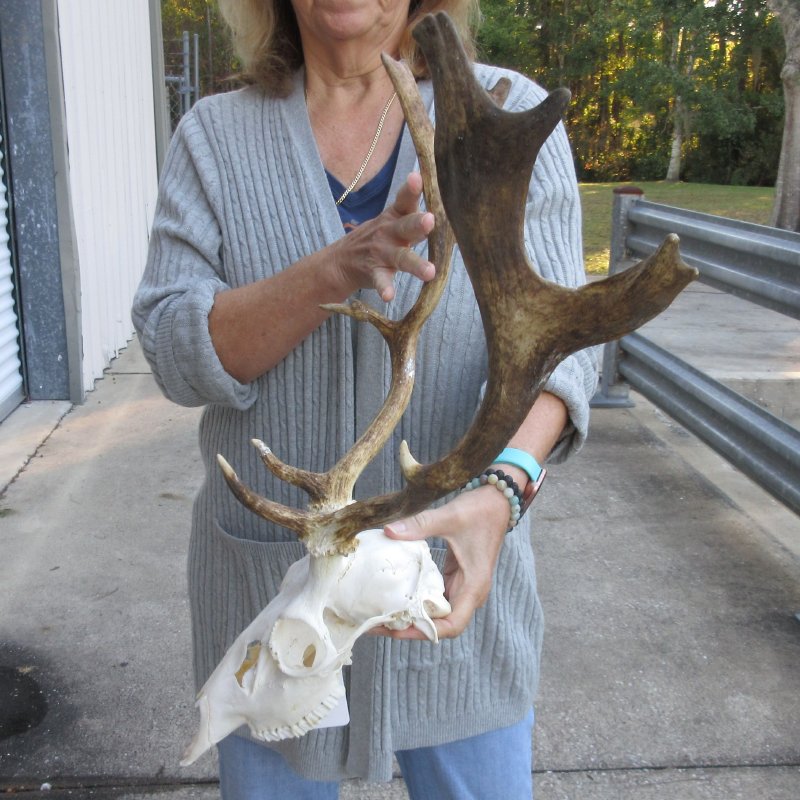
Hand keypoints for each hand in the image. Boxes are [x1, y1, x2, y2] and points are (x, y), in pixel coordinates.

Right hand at [330, 172, 434, 301]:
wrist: (341, 261)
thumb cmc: (379, 237)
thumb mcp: (393, 221)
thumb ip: (414, 215)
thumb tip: (450, 208)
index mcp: (395, 216)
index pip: (404, 200)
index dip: (411, 189)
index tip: (418, 177)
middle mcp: (388, 232)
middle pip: (405, 226)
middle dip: (418, 223)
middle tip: (430, 220)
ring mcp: (380, 252)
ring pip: (400, 258)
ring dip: (415, 264)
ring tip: (430, 272)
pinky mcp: (374, 272)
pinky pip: (381, 281)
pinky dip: (385, 288)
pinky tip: (389, 296)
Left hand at [375, 483, 512, 639]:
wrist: (498, 501)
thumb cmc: (480, 510)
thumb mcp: (449, 516)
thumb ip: (420, 525)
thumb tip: (389, 531)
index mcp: (474, 585)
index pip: (453, 624)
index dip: (426, 631)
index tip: (399, 629)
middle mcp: (470, 592)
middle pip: (442, 624)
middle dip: (413, 627)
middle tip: (381, 624)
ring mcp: (463, 585)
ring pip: (438, 613)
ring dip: (414, 616)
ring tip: (384, 615)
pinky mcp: (456, 577)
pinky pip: (436, 597)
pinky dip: (418, 600)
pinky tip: (397, 597)